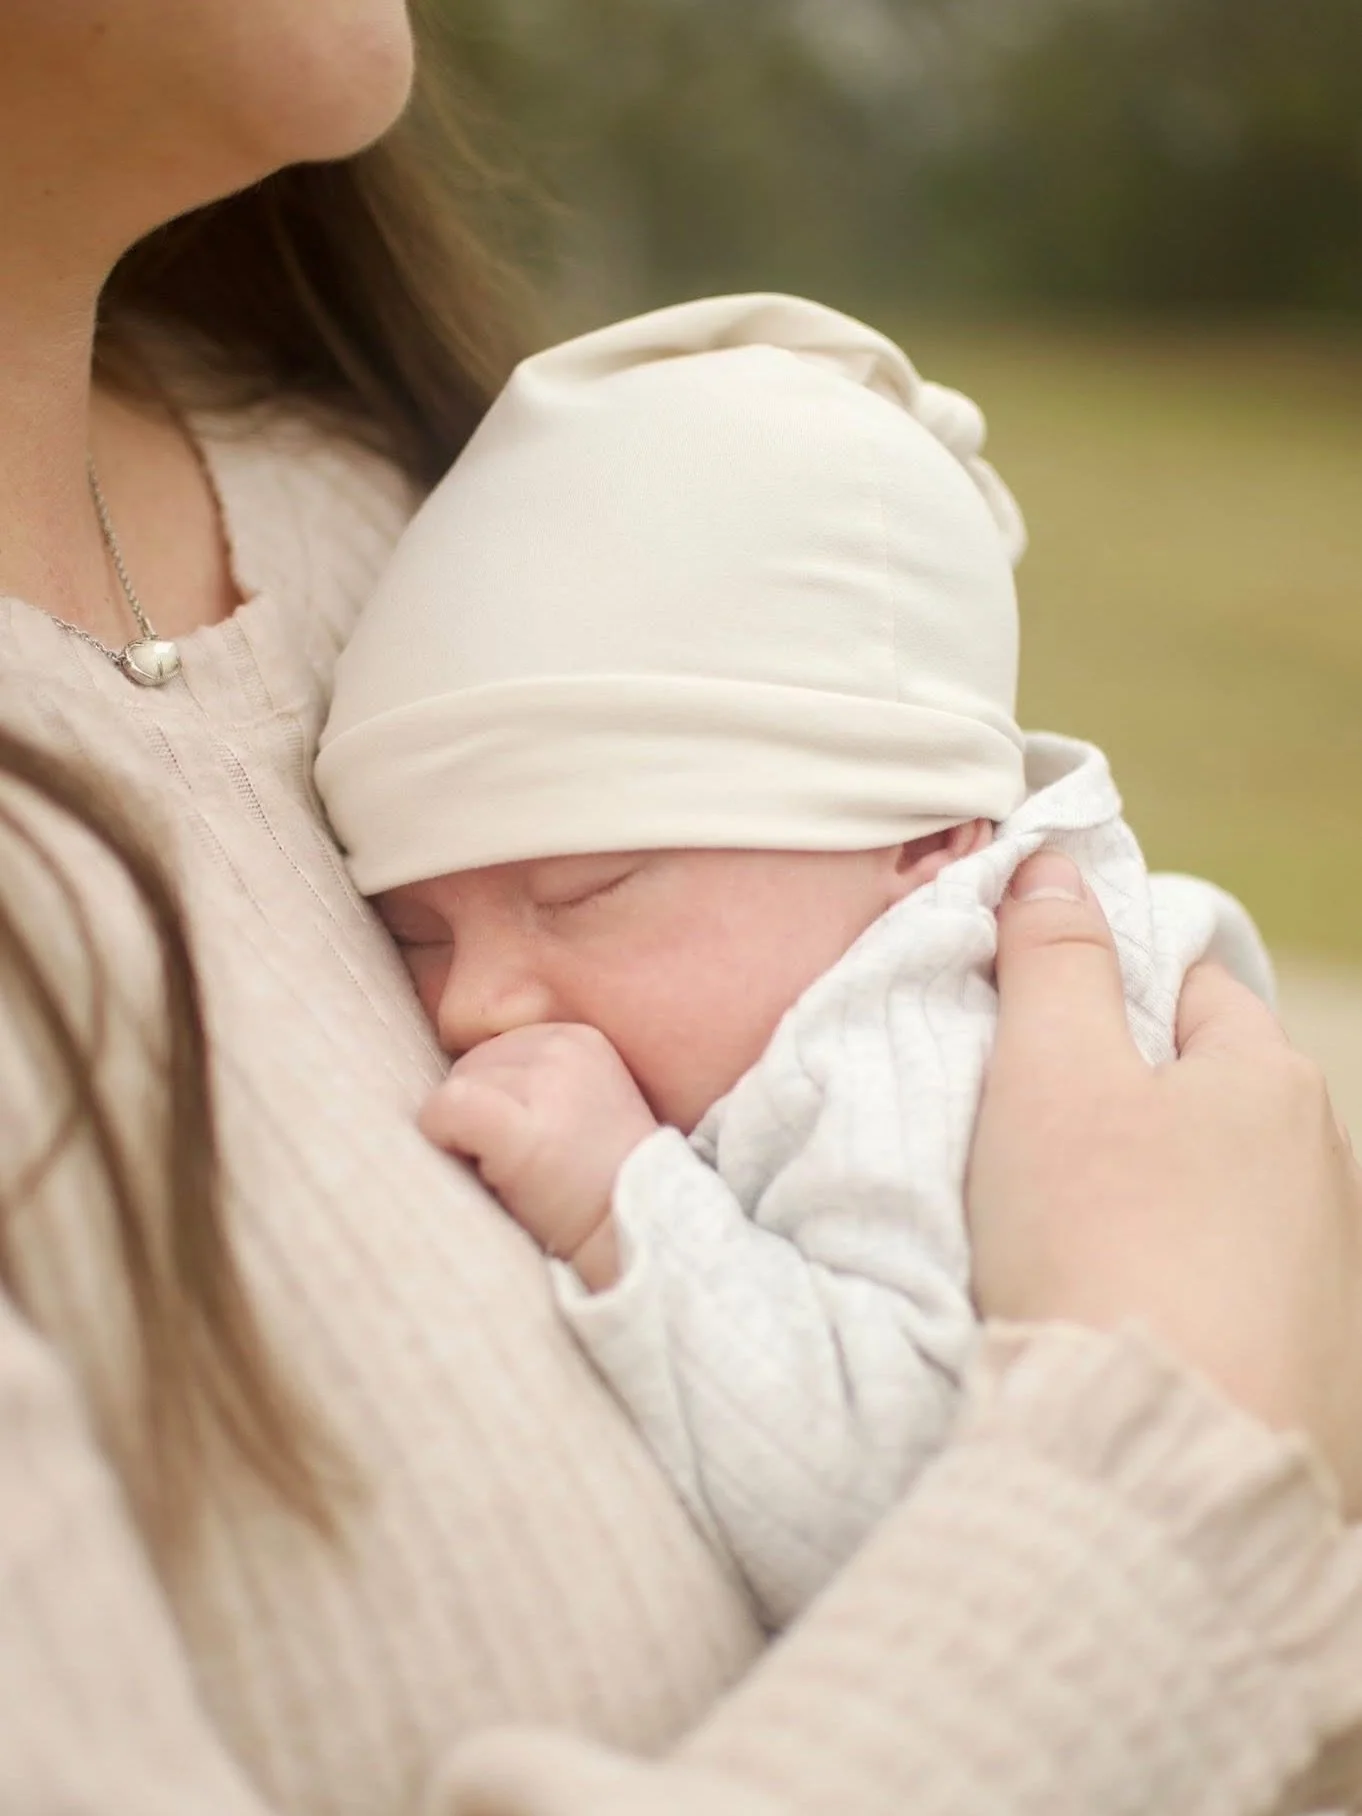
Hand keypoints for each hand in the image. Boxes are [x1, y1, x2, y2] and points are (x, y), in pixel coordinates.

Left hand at [419, 1024, 657, 1288]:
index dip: (500, 1102)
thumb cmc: (601, 1186)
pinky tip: (484, 1172)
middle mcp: (561, 1046)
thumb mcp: (584, 1108)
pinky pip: (442, 1111)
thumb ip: (538, 1082)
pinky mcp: (514, 1120)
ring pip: (453, 1086)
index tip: (531, 1142)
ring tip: (512, 1173)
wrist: (632, 1233)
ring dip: (465, 1135)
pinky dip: (443, 1141)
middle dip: (481, 1116)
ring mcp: (540, 1081)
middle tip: (520, 1165)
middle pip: (472, 1065)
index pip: (499, 1051)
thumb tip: (465, 1087)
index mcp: (579, 1039)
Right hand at [969, 850, 1361, 1514]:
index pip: (1185, 986)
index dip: (1100, 991)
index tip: (1032, 1033)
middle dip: (1124, 1104)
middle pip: (1205, 1096)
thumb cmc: (1098, 1245)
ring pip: (1218, 1197)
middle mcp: (1324, 1169)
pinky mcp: (1318, 1368)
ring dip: (1152, 1201)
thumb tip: (1055, 865)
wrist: (1159, 1463)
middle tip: (1026, 1143)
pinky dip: (1176, 1287)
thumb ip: (1052, 961)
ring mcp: (1329, 1276)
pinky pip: (1230, 1289)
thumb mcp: (1048, 1076)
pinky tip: (1117, 1319)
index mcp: (1268, 1080)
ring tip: (1064, 1244)